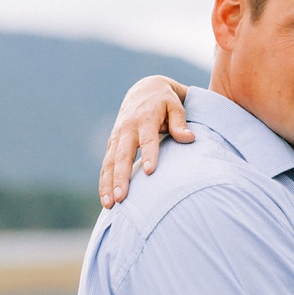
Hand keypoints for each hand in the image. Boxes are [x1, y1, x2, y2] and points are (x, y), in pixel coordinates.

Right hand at [99, 76, 192, 207]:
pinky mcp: (112, 144)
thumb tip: (189, 139)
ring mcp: (117, 137)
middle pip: (122, 155)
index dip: (149, 154)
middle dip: (121, 177)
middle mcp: (127, 128)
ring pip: (109, 162)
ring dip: (107, 184)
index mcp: (145, 118)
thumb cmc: (165, 102)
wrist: (143, 90)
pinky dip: (104, 181)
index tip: (150, 172)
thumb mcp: (175, 106)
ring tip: (109, 205)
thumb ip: (180, 123)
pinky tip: (106, 199)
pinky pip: (106, 164)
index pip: (147, 139)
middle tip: (121, 198)